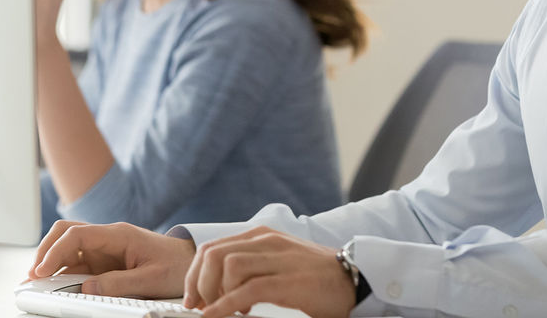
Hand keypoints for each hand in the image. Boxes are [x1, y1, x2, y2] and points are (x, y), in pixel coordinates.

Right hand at [29, 221, 195, 297]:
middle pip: (66, 233)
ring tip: (39, 283)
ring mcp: (104, 248)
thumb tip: (86, 288)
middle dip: (46, 251)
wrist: (191, 262)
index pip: (77, 235)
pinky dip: (64, 273)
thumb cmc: (176, 266)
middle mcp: (107, 238)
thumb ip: (119, 284)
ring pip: (68, 248)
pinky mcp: (105, 261)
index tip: (41, 271)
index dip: (55, 251)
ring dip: (52, 263)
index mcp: (118, 235)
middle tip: (34, 276)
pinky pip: (78, 263)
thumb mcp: (151, 279)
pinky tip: (56, 285)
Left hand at [183, 226, 356, 317]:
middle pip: (213, 255)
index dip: (194, 275)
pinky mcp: (289, 281)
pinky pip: (248, 290)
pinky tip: (218, 315)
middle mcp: (267, 241)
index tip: (191, 298)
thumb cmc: (315, 276)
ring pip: (227, 267)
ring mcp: (279, 259)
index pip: (212, 248)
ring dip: (214, 294)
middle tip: (197, 307)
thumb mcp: (278, 262)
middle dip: (197, 284)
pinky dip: (226, 305)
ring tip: (220, 311)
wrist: (355, 279)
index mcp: (261, 236)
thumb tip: (218, 288)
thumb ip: (252, 266)